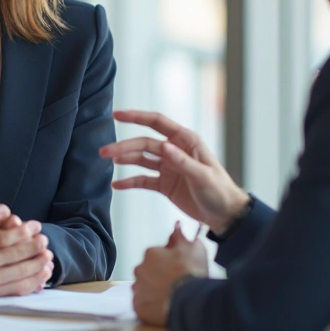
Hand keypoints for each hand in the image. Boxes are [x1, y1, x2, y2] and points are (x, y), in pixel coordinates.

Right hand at [0, 204, 53, 295]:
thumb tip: (6, 210)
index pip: (6, 238)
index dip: (24, 231)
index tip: (37, 225)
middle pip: (15, 256)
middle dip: (35, 247)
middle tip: (45, 240)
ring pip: (19, 273)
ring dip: (38, 265)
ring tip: (48, 256)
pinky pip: (18, 288)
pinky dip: (34, 281)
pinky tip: (43, 272)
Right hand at [99, 110, 249, 230]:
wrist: (225, 215)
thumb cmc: (220, 191)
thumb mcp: (203, 176)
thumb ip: (183, 162)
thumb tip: (164, 146)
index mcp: (186, 141)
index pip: (157, 123)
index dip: (137, 117)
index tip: (117, 115)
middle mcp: (175, 151)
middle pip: (144, 143)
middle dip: (124, 146)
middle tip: (105, 151)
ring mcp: (168, 167)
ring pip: (141, 159)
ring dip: (124, 160)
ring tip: (106, 161)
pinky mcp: (164, 184)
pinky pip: (143, 180)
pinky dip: (129, 181)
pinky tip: (116, 185)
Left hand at [132, 222, 208, 326]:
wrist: (190, 301)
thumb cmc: (191, 273)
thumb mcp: (193, 248)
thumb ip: (181, 236)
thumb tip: (177, 225)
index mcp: (151, 253)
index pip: (156, 254)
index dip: (167, 261)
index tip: (177, 267)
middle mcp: (140, 269)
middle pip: (147, 270)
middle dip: (158, 275)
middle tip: (173, 282)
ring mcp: (138, 288)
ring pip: (143, 287)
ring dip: (153, 289)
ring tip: (169, 295)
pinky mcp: (138, 306)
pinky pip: (142, 303)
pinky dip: (150, 304)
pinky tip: (163, 305)